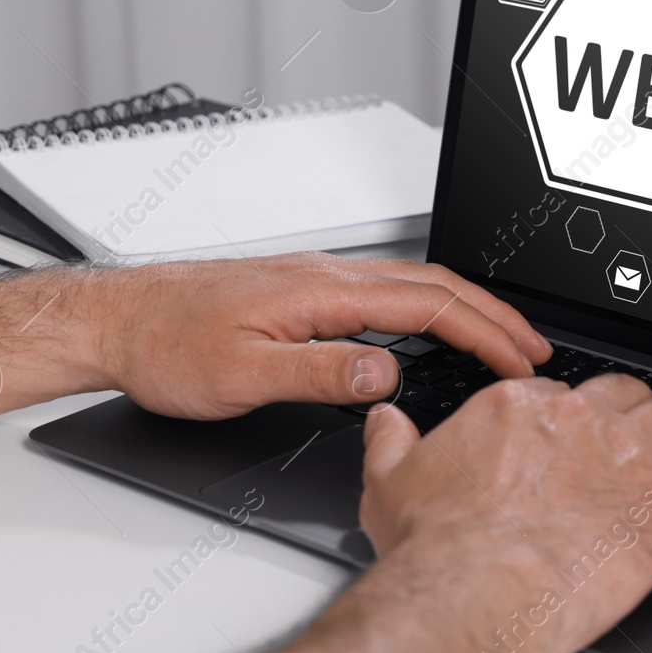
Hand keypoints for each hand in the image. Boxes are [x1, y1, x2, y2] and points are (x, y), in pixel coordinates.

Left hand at [91, 253, 552, 419]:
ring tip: (499, 339)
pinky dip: (430, 308)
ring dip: (466, 309)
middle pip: (435, 284)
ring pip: (414, 284)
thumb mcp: (242, 374)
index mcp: (322, 292)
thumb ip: (319, 374)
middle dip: (494, 315)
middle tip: (533, 349)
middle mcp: (327, 276)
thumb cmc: (167, 345)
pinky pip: (387, 292)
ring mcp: (317, 281)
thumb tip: (386, 375)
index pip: (429, 305)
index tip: (520, 362)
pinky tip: (431, 330)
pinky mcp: (304, 292)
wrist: (118, 320)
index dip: (484, 333)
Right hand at [359, 374, 651, 652]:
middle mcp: (579, 419)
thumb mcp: (391, 482)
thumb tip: (386, 421)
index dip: (574, 412)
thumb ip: (392, 443)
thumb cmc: (439, 547)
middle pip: (625, 396)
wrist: (476, 589)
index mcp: (519, 409)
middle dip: (641, 405)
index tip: (576, 425)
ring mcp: (629, 454)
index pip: (559, 394)